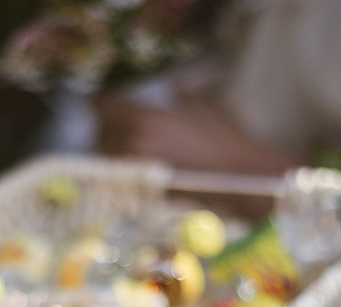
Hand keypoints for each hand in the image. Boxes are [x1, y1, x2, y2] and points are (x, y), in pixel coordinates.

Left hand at [96, 95, 295, 174]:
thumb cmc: (225, 139)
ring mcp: (138, 170)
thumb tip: (173, 83)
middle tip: (113, 124)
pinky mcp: (145, 190)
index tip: (101, 102)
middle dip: (104, 128)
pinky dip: (123, 169)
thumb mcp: (202, 103)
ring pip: (105, 157)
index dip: (99, 103)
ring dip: (110, 150)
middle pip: (99, 132)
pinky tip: (135, 164)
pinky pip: (121, 176)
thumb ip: (180, 91)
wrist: (242, 177)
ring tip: (123, 145)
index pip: (101, 106)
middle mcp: (135, 144)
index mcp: (145, 119)